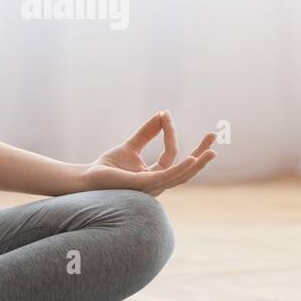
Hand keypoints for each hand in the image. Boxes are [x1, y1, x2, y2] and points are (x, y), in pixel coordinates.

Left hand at [82, 110, 216, 196]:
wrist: (87, 179)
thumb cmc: (107, 167)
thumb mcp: (131, 146)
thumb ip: (147, 133)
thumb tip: (161, 114)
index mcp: (155, 175)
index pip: (171, 154)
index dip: (170, 133)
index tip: (165, 113)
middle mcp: (157, 183)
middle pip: (186, 169)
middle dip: (201, 154)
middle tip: (213, 135)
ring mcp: (152, 186)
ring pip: (181, 176)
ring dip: (197, 163)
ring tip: (210, 151)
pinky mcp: (143, 185)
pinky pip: (167, 177)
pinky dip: (181, 168)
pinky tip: (192, 160)